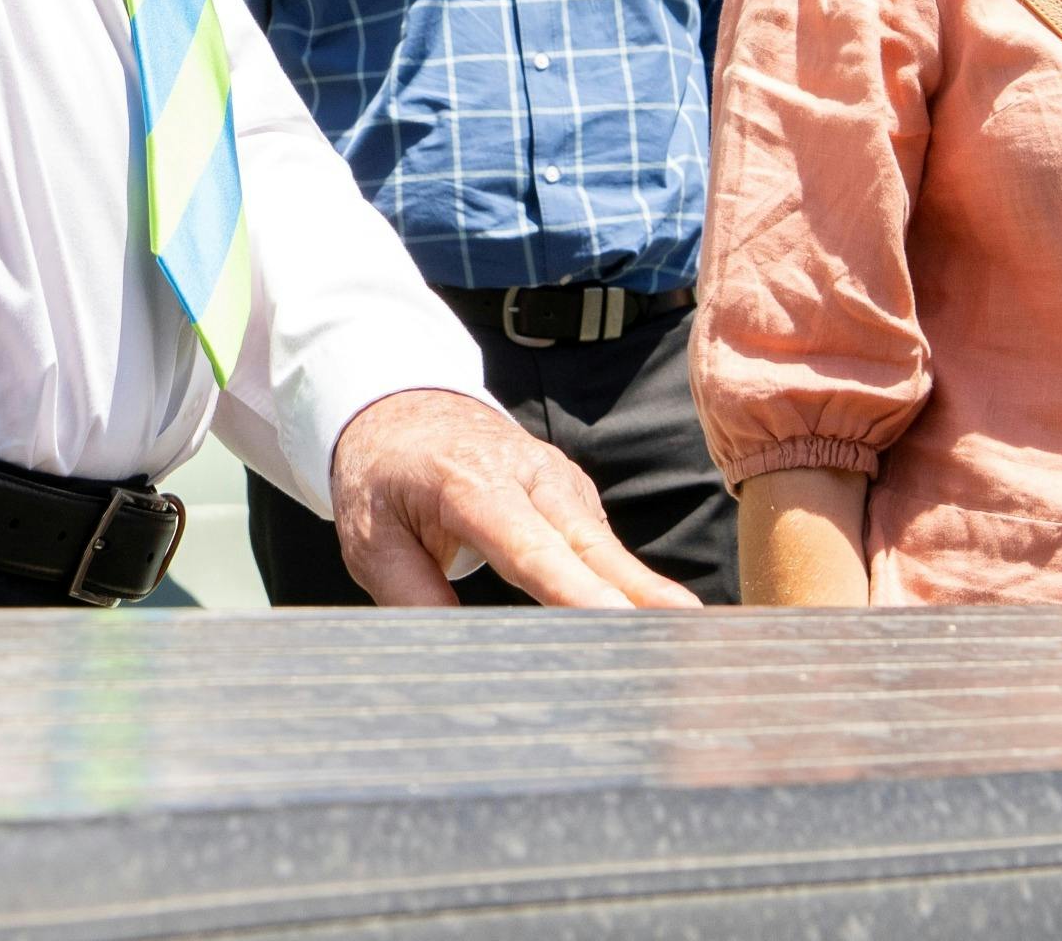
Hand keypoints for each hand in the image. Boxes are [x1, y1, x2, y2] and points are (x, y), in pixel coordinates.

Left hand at [328, 387, 695, 608]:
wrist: (405, 409)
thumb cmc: (385, 479)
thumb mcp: (371, 538)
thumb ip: (411, 593)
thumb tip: (454, 652)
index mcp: (471, 484)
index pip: (528, 545)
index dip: (572, 586)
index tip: (612, 620)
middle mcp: (529, 477)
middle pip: (590, 544)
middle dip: (639, 591)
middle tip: (687, 632)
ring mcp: (560, 484)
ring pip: (607, 547)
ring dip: (645, 595)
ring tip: (690, 643)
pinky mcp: (575, 498)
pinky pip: (602, 549)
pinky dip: (628, 590)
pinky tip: (652, 631)